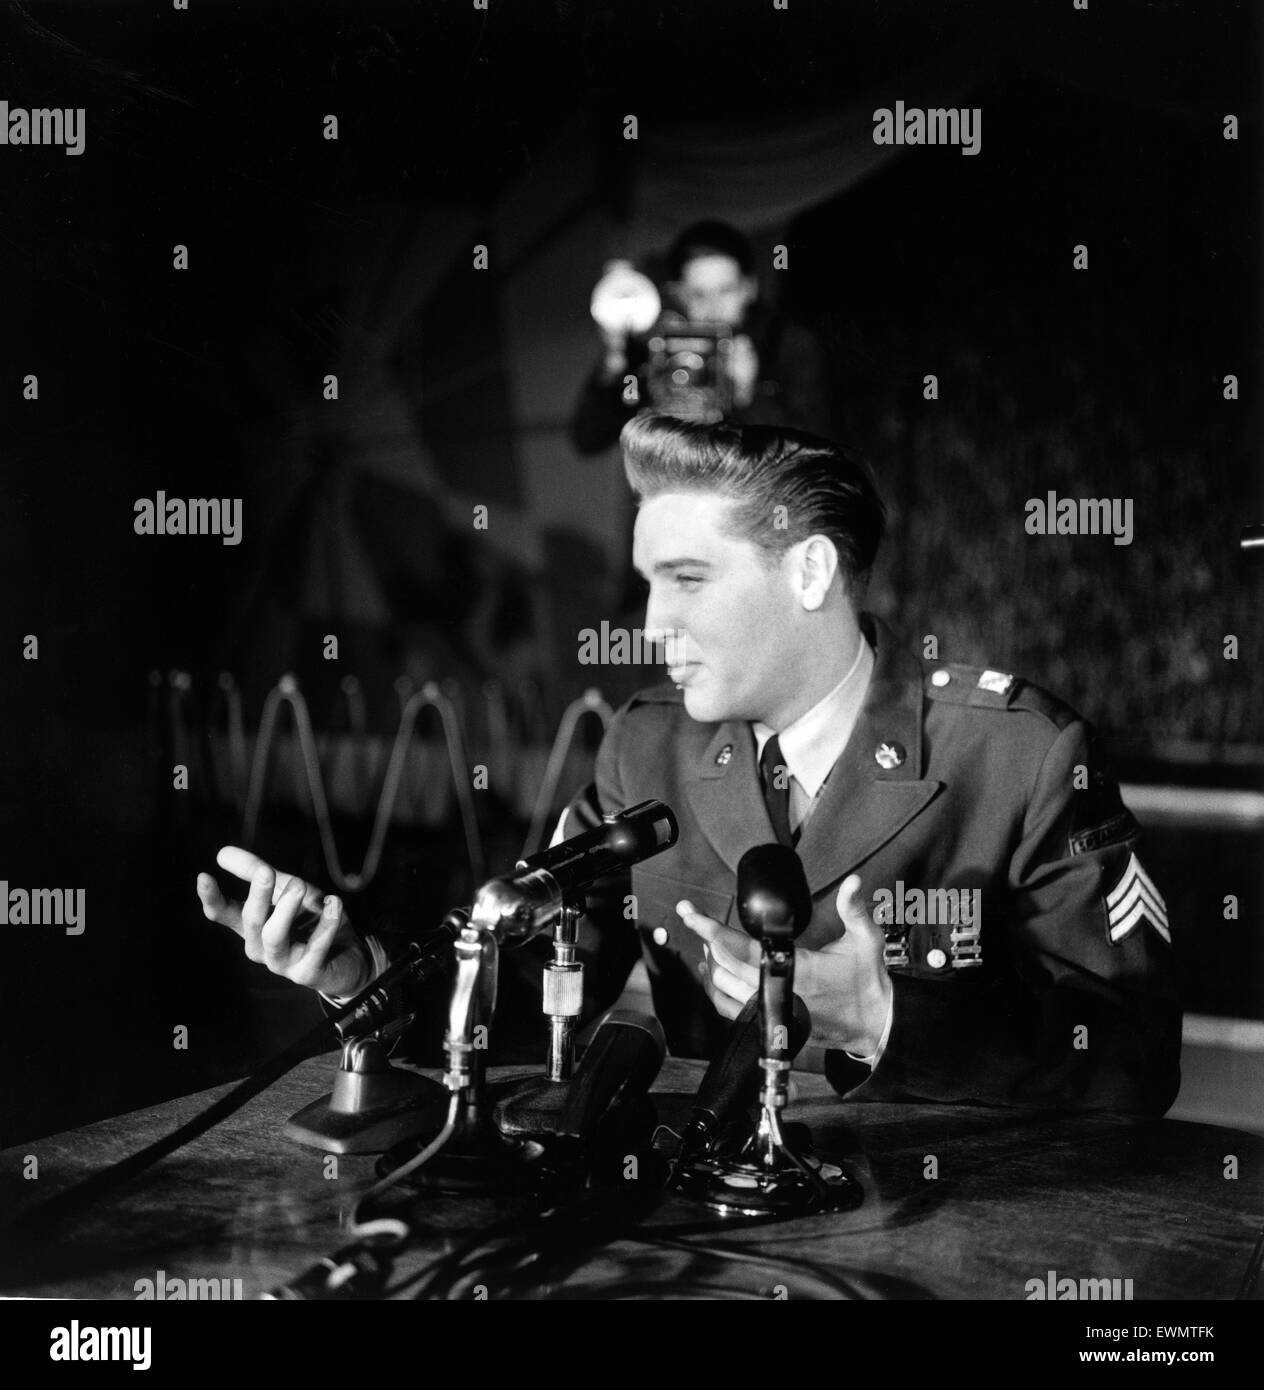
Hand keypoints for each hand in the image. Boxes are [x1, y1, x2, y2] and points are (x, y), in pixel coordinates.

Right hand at [196, 846, 372, 997]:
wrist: (347, 956)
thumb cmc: (309, 920)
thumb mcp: (285, 890)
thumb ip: (256, 872)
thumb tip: (221, 852)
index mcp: (252, 926)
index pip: (224, 914)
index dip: (212, 898)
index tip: (203, 876)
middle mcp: (261, 947)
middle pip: (251, 921)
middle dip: (257, 896)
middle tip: (267, 872)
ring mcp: (282, 963)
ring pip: (274, 937)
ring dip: (286, 909)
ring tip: (301, 885)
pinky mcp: (307, 974)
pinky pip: (314, 949)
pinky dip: (325, 924)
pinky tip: (334, 903)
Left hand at [678, 874, 891, 1055]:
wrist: (873, 1025)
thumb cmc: (868, 983)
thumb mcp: (866, 942)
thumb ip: (854, 910)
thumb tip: (853, 882)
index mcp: (799, 971)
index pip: (744, 949)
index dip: (714, 932)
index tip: (693, 916)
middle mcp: (778, 993)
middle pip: (725, 964)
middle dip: (704, 937)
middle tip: (692, 915)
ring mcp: (772, 1010)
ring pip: (724, 986)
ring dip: (710, 960)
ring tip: (705, 937)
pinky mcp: (771, 1021)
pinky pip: (730, 1008)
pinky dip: (715, 990)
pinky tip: (711, 972)